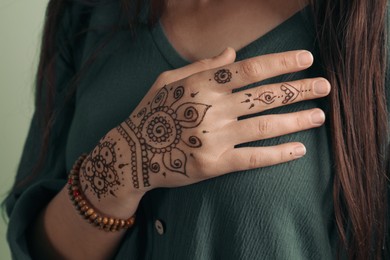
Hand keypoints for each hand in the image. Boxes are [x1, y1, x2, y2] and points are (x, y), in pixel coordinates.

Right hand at [79, 48, 329, 214]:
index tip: (306, 60)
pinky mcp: (215, 165)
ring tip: (319, 115)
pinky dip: (278, 154)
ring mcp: (215, 138)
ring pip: (264, 126)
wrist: (133, 152)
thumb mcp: (169, 80)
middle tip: (325, 87)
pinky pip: (253, 158)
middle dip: (299, 90)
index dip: (281, 63)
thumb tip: (233, 52)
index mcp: (202, 85)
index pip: (250, 70)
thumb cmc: (152, 113)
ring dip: (297, 120)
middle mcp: (212, 109)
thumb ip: (202, 65)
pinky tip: (299, 149)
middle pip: (265, 97)